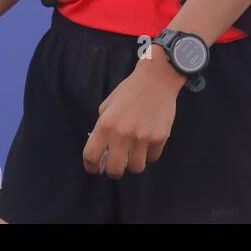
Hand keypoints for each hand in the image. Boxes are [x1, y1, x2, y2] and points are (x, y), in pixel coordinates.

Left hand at [83, 52, 184, 177]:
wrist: (156, 79)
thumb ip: (102, 128)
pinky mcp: (159, 138)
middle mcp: (122, 134)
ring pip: (136, 168)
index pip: (91, 157)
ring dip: (134, 163)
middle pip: (114, 170)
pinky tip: (148, 142)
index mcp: (105, 125)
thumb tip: (101, 152)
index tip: (95, 168)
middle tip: (116, 165)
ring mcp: (142, 137)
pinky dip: (149, 153)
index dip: (91, 166)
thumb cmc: (129, 92)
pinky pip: (152, 158)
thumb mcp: (107, 106)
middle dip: (114, 171)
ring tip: (135, 152)